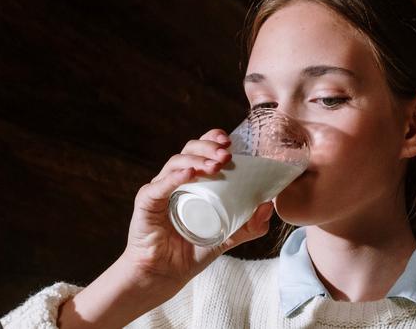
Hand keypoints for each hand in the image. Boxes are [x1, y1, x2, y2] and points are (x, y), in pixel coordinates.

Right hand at [58, 128, 275, 327]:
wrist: (165, 275)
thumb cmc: (191, 251)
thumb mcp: (228, 237)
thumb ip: (249, 225)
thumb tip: (269, 204)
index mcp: (193, 182)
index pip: (201, 151)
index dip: (213, 140)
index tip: (231, 142)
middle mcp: (175, 180)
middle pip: (189, 150)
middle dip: (209, 148)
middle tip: (227, 155)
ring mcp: (160, 189)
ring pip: (176, 163)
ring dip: (197, 160)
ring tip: (216, 166)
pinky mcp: (146, 203)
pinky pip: (159, 185)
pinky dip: (174, 177)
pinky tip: (189, 174)